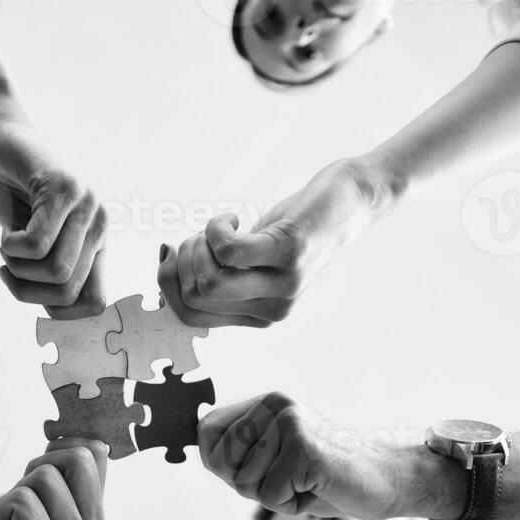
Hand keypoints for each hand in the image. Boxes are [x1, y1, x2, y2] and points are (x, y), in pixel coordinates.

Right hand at [0, 105, 106, 317]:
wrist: (4, 141)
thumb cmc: (14, 195)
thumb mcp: (31, 245)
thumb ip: (46, 276)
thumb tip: (53, 313)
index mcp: (96, 243)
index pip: (96, 303)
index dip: (59, 312)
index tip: (30, 293)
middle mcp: (100, 226)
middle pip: (68, 292)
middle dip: (27, 292)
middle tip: (7, 271)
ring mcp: (87, 205)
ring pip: (55, 271)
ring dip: (16, 269)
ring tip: (6, 246)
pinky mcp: (64, 189)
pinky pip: (36, 244)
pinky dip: (10, 248)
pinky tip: (5, 232)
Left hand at [0, 439, 107, 519]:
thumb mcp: (32, 501)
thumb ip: (61, 476)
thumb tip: (89, 440)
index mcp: (95, 518)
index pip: (95, 454)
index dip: (56, 451)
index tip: (31, 479)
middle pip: (77, 458)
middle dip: (34, 470)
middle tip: (18, 507)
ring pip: (43, 477)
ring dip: (11, 498)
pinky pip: (20, 500)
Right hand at [159, 158, 395, 327]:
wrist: (352, 201)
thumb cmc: (295, 227)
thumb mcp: (255, 260)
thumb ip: (222, 276)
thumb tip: (167, 273)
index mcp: (258, 316)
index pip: (189, 317)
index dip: (167, 283)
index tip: (172, 252)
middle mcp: (272, 309)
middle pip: (195, 296)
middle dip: (182, 260)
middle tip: (201, 235)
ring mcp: (283, 284)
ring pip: (208, 280)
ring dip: (198, 244)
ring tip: (219, 227)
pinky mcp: (289, 253)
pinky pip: (228, 250)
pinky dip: (217, 227)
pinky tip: (232, 217)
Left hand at [199, 393, 423, 519]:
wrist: (384, 481)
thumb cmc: (324, 477)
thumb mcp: (274, 458)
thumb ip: (237, 452)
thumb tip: (198, 446)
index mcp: (264, 402)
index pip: (206, 432)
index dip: (221, 464)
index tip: (261, 469)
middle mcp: (274, 405)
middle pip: (221, 463)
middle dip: (250, 486)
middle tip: (291, 479)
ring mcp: (290, 423)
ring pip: (245, 485)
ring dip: (276, 497)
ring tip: (307, 482)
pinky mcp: (303, 448)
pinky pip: (269, 497)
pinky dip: (292, 505)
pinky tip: (318, 488)